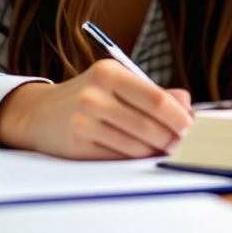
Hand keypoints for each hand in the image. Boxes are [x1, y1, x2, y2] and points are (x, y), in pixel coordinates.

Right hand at [0, 59, 192, 159]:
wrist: (39, 113)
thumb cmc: (91, 96)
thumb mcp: (119, 83)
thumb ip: (155, 92)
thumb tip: (188, 106)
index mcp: (109, 73)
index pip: (155, 99)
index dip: (178, 116)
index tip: (192, 126)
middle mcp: (94, 95)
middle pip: (147, 124)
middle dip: (172, 137)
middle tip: (185, 143)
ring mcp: (83, 121)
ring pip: (134, 144)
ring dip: (156, 151)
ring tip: (168, 149)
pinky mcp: (76, 145)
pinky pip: (117, 157)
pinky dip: (136, 159)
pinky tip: (145, 155)